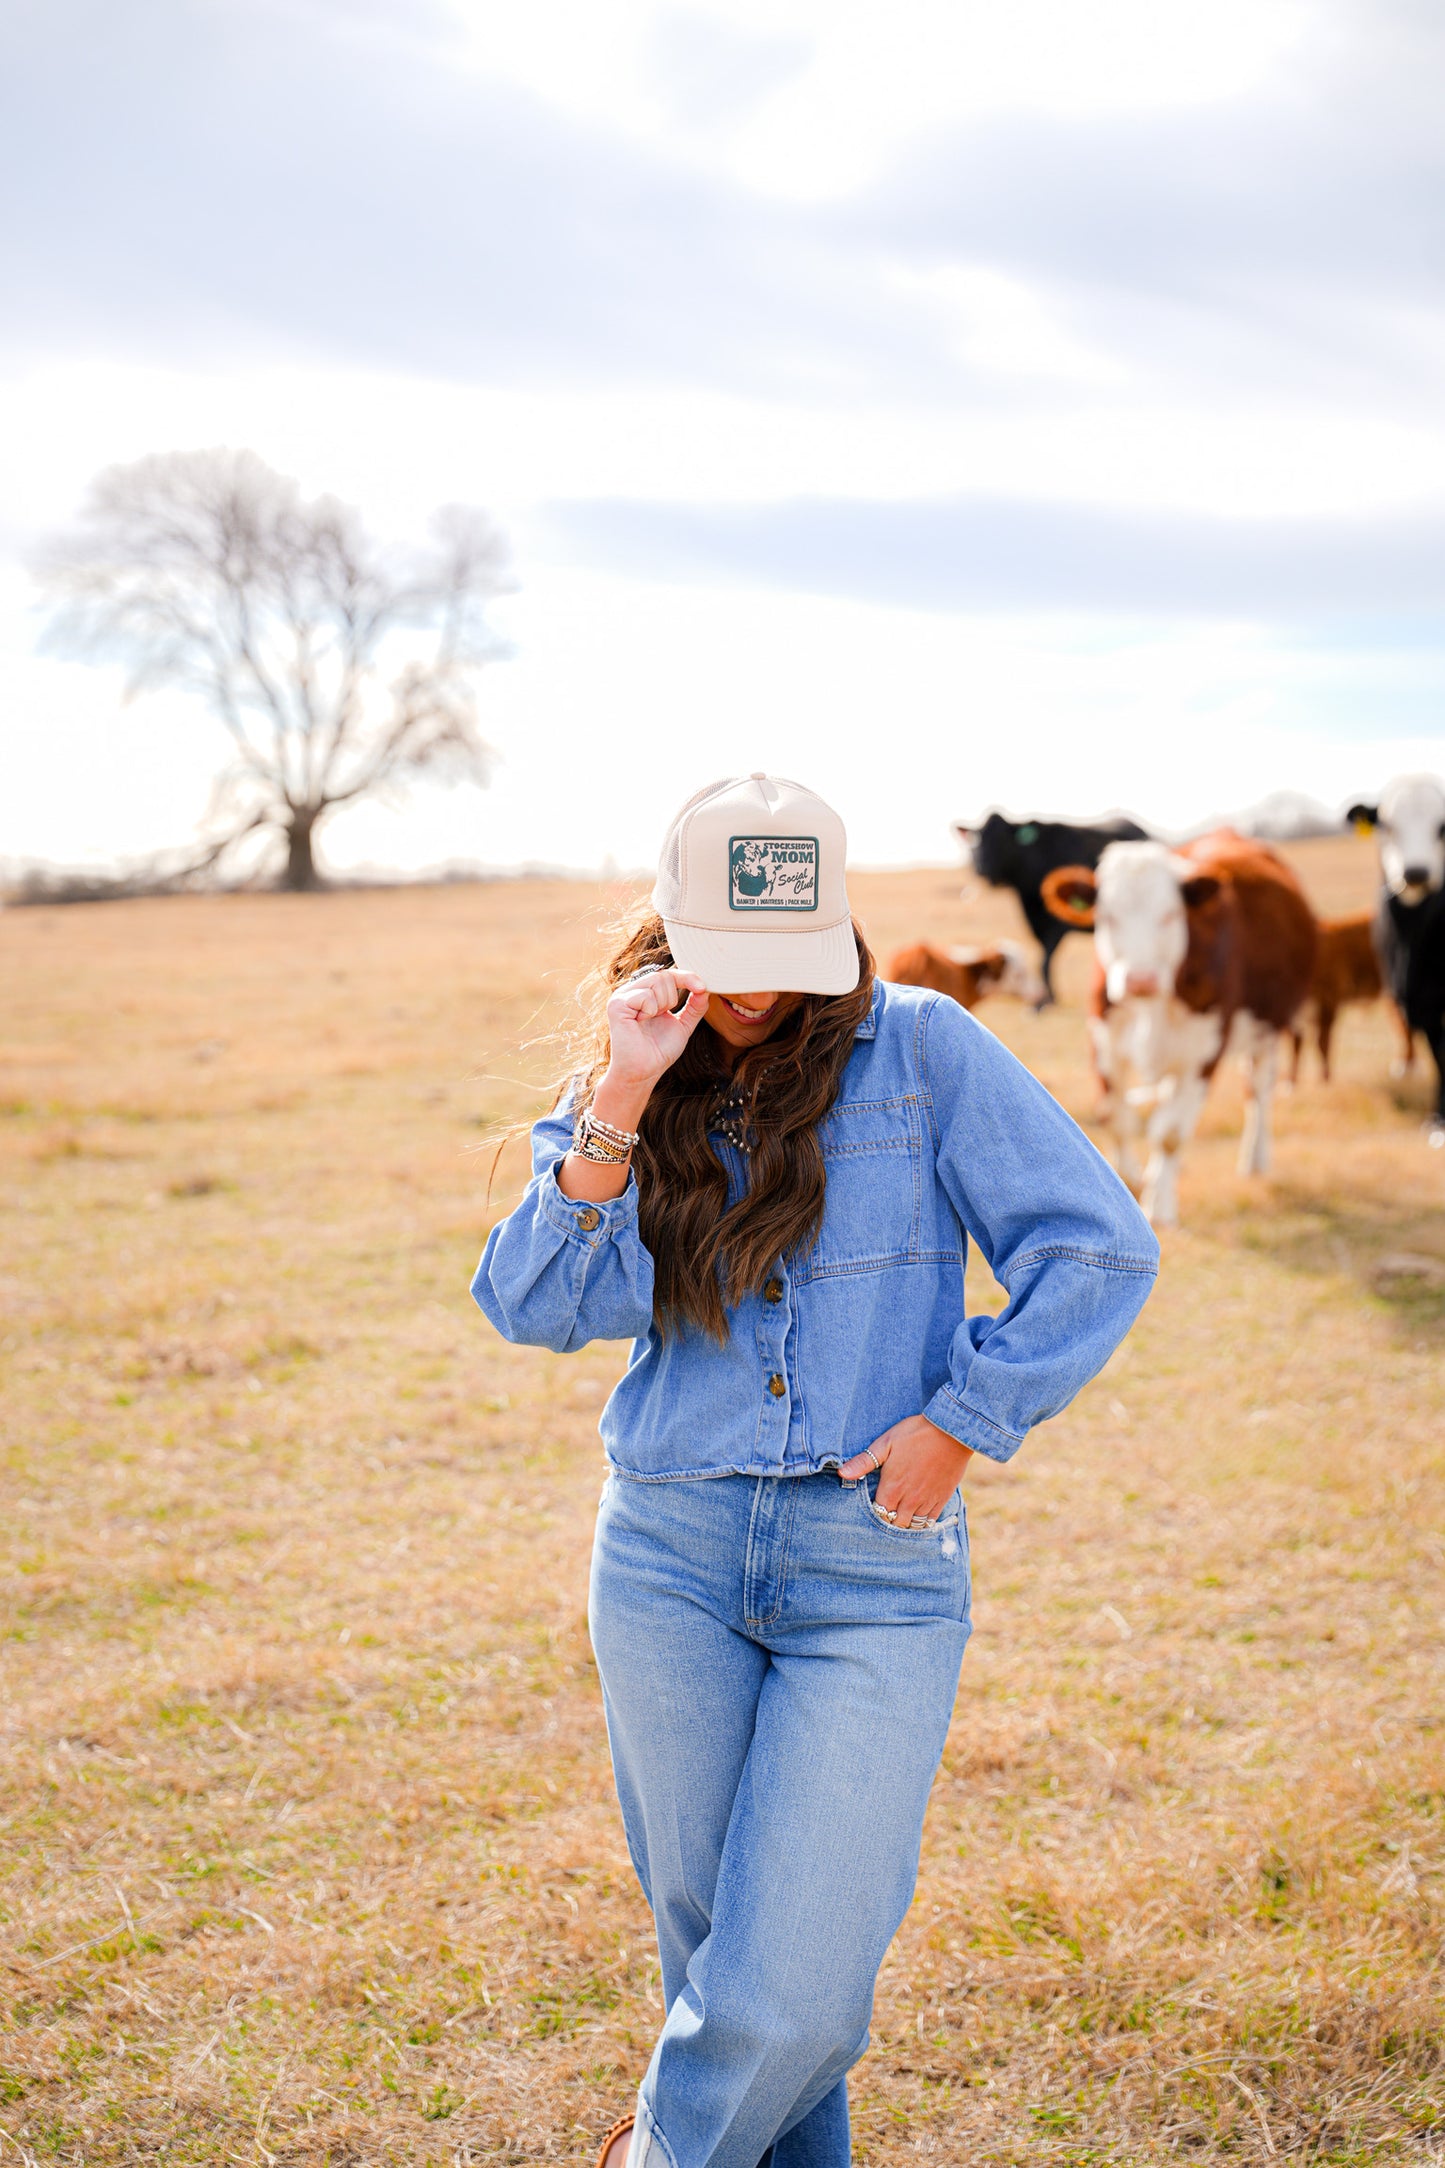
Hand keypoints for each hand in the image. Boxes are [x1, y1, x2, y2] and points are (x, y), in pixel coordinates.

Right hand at [602, 969, 710, 1100]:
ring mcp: (622, 996)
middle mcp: (632, 991)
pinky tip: (640, 1023)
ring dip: (661, 1006)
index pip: (668, 974)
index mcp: (644, 994)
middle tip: (660, 1018)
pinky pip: (646, 996)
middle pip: (664, 976)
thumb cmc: (658, 1052)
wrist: (643, 1072)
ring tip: (648, 1021)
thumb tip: (706, 989)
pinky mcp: (617, 1004)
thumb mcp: (683, 1025)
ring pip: (657, 981)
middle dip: (671, 999)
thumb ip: (695, 1007)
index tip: (702, 987)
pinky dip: (650, 1011)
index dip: (687, 977)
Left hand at [839, 1414, 972, 1523]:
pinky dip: (922, 1523)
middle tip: (885, 1514)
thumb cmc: (915, 1434)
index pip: (878, 1514)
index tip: (873, 1506)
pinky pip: (930, 1522)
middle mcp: (909, 1500)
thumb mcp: (885, 1443)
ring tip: (899, 1516)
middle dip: (888, 1521)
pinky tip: (917, 1516)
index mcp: (892, 1488)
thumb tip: (842, 1473)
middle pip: (894, 1524)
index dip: (874, 1513)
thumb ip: (864, 1462)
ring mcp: (927, 1501)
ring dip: (904, 1524)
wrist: (950, 1431)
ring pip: (912, 1526)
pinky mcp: (941, 1499)